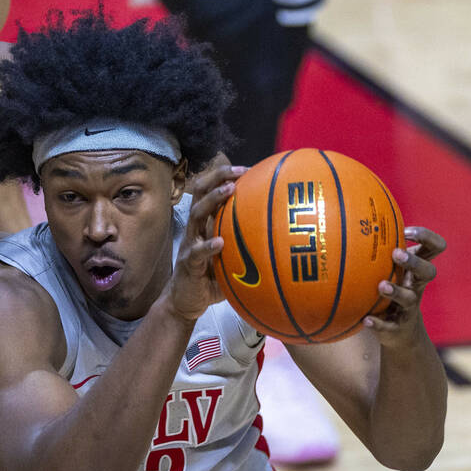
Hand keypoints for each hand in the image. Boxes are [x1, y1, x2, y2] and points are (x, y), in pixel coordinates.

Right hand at [167, 163, 245, 321]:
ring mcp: (190, 244)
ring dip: (213, 200)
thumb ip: (249, 247)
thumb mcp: (233, 259)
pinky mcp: (188, 262)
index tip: (248, 168)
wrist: (185, 302)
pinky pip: (197, 252)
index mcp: (207, 224)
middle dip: (217, 177)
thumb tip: (284, 243)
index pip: (212, 191)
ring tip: (229, 190)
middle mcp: (196, 228)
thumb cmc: (212, 279)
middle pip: (200, 192)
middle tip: (238, 170)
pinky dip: (208, 246)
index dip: (226, 176)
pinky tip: (219, 242)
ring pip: (196, 214)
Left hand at [363, 226, 445, 347]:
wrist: (400, 331)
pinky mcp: (398, 327)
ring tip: (381, 286)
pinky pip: (390, 326)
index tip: (406, 231)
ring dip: (396, 291)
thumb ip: (375, 247)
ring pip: (410, 298)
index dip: (426, 237)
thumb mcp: (387, 268)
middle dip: (414, 262)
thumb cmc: (389, 288)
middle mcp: (416, 286)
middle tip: (397, 253)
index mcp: (415, 269)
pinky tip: (366, 320)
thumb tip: (344, 216)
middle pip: (429, 271)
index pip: (434, 248)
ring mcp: (409, 307)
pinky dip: (379, 323)